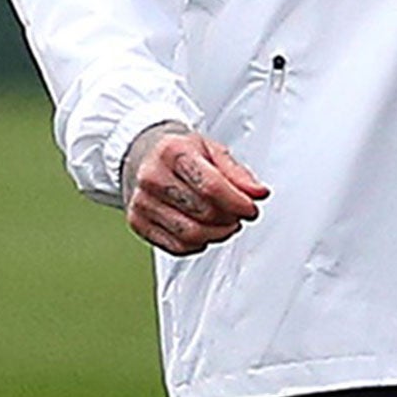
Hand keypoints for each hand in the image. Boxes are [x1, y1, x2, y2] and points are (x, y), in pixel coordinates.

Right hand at [122, 122, 269, 256]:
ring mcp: (142, 202)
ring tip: (227, 225)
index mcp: (173, 152)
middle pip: (202, 211)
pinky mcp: (137, 223)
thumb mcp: (211, 150)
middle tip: (240, 215)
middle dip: (230, 218)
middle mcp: (152, 177)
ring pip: (189, 234)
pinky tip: (206, 233)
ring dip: (217, 234)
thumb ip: (237, 172)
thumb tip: (259, 193)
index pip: (211, 186)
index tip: (251, 208)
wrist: (142, 154)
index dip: (237, 202)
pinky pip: (175, 246)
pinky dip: (198, 245)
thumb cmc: (180, 151)